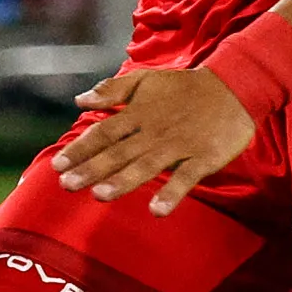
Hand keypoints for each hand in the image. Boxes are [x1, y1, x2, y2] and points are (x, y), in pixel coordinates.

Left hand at [53, 66, 254, 213]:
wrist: (234, 87)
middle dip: (92, 168)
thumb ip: (112, 91)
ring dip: (124, 181)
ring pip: (147, 165)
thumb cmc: (183, 88)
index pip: (103, 133)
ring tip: (100, 195)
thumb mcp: (145, 80)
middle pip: (119, 152)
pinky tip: (157, 211)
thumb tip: (79, 100)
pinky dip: (172, 193)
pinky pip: (186, 177)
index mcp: (138, 113)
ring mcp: (179, 145)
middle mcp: (154, 131)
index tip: (57, 165)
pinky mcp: (204, 157)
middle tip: (67, 185)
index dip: (80, 149)